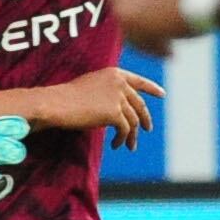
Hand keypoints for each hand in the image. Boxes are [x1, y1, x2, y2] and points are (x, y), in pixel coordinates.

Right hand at [32, 64, 159, 139]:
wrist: (57, 103)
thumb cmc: (67, 97)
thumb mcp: (91, 86)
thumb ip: (108, 92)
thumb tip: (118, 111)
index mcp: (114, 73)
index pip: (139, 81)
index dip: (152, 88)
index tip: (162, 94)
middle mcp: (119, 83)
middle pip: (139, 104)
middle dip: (145, 119)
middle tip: (147, 129)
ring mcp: (118, 97)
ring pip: (134, 120)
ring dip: (132, 135)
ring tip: (130, 146)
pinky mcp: (114, 113)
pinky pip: (125, 130)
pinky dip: (122, 139)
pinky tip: (115, 145)